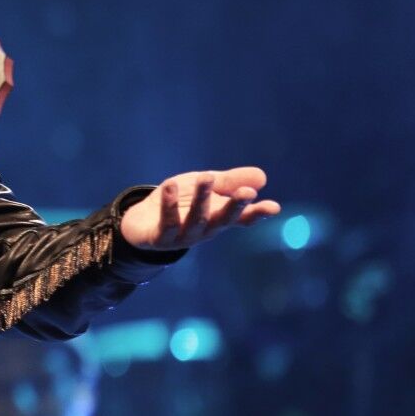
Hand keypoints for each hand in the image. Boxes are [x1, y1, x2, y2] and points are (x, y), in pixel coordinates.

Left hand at [118, 167, 279, 250]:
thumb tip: (262, 177)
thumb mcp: (203, 186)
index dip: (258, 213)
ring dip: (202, 200)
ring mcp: (183, 237)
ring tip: (207, 176)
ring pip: (196, 220)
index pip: (243, 217)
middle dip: (235, 206)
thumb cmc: (179, 202)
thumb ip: (229, 181)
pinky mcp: (160, 239)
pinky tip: (170, 186)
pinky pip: (166, 223)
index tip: (274, 207)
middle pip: (223, 220)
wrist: (141, 220)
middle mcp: (205, 230)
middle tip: (246, 192)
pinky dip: (169, 205)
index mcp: (218, 217)